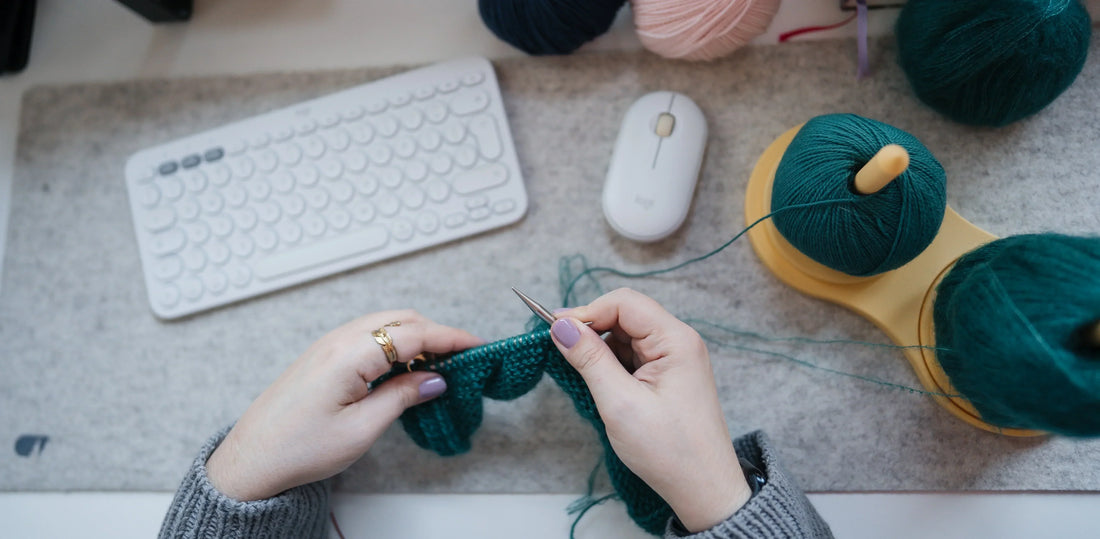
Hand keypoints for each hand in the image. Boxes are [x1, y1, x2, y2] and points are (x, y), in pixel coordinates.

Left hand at [205, 310, 483, 500]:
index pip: (413, 333)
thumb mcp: (361, 429)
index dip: (450, 338)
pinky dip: (395, 345)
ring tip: (439, 365)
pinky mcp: (324, 355)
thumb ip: (402, 397)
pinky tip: (406, 368)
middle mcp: (338, 340)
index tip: (477, 345)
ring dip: (416, 338)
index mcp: (349, 354)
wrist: (252, 460)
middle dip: (436, 334)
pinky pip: (369, 336)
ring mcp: (329, 345)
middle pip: (401, 320)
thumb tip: (436, 379)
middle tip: (463, 358)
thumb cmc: (299, 448)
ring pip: (385, 325)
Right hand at [549, 288, 750, 532]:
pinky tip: (599, 384)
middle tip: (560, 350)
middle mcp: (678, 342)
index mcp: (676, 340)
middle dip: (591, 329)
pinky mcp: (667, 376)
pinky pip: (632, 356)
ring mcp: (674, 358)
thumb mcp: (620, 403)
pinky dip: (611, 364)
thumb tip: (561, 327)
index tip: (555, 331)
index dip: (587, 311)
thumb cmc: (670, 451)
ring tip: (582, 375)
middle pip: (625, 315)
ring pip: (625, 336)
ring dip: (600, 349)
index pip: (624, 303)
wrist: (704, 489)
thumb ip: (589, 359)